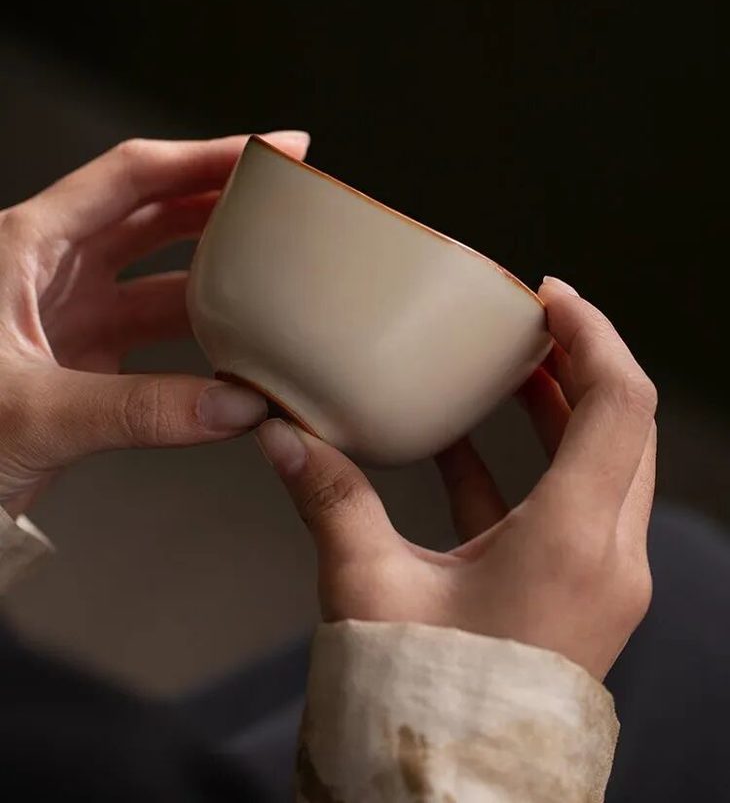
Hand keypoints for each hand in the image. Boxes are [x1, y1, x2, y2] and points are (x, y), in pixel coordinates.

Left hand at [0, 130, 309, 518]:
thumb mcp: (31, 412)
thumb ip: (139, 411)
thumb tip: (236, 405)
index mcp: (25, 247)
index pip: (132, 176)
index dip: (206, 155)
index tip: (270, 149)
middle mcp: (52, 271)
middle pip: (154, 213)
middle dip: (224, 200)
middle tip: (287, 199)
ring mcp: (69, 315)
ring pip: (160, 274)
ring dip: (218, 272)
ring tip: (276, 268)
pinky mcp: (82, 360)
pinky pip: (156, 334)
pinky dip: (201, 336)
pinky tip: (239, 344)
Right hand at [256, 277, 656, 678]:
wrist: (454, 799)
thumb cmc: (422, 703)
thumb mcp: (370, 588)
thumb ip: (329, 497)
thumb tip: (278, 431)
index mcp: (574, 543)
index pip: (619, 404)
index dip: (592, 333)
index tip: (549, 293)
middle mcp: (608, 557)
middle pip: (623, 426)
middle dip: (579, 362)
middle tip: (528, 322)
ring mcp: (601, 580)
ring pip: (605, 465)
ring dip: (560, 410)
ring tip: (507, 367)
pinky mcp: (577, 596)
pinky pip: (569, 508)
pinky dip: (528, 467)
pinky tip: (464, 444)